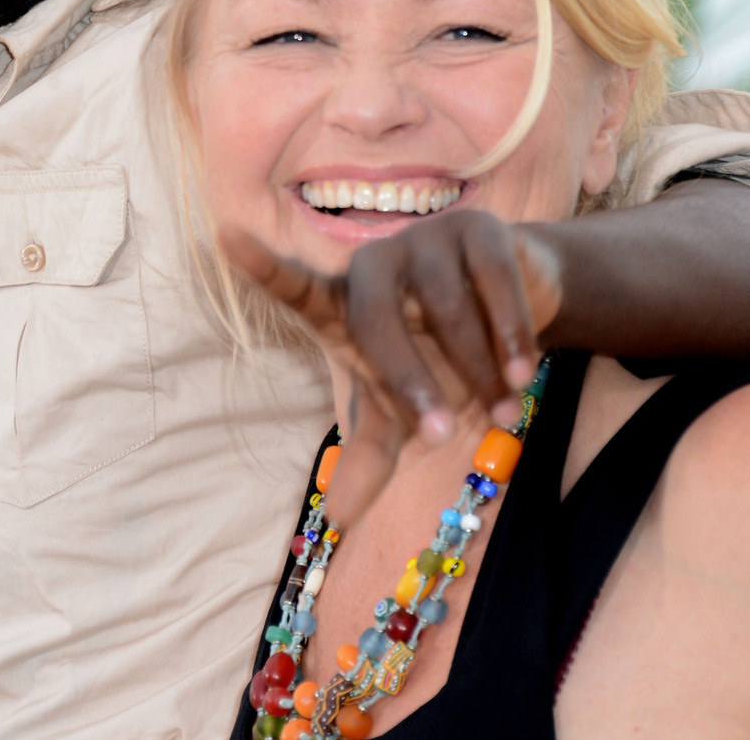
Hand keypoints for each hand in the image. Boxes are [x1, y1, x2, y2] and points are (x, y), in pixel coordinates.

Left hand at [218, 209, 561, 524]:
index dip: (265, 268)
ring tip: (505, 414)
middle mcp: (374, 266)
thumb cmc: (436, 358)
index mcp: (342, 305)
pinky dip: (511, 335)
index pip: (295, 287)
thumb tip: (336, 518)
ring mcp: (425, 242)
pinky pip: (493, 284)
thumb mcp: (399, 411)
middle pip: (376, 322)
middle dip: (409, 383)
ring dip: (477, 372)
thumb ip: (368, 454)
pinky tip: (523, 372)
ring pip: (446, 308)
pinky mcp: (479, 232)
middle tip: (440, 435)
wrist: (515, 308)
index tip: (226, 238)